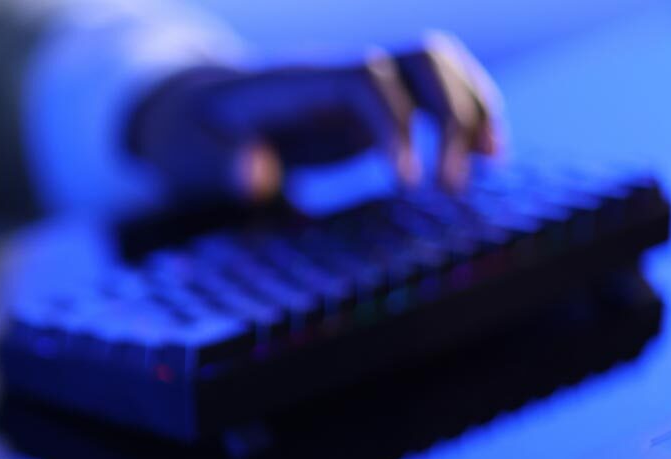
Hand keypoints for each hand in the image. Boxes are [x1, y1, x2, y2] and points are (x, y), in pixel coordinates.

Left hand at [129, 31, 504, 200]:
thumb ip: (216, 166)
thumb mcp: (184, 155)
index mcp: (297, 83)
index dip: (394, 124)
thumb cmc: (188, 135)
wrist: (192, 109)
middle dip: (452, 115)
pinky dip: (467, 119)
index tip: (405, 183)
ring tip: (480, 173)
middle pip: (421, 59)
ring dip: (472, 112)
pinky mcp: (373, 109)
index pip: (365, 80)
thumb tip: (258, 177)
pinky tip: (486, 159)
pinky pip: (436, 95)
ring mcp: (361, 87)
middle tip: (451, 188)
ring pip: (439, 68)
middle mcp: (339, 74)